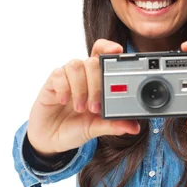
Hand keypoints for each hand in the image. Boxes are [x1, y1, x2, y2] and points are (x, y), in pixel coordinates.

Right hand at [27, 39, 140, 154]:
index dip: (109, 48)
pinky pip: (58, 75)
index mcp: (97, 81)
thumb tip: (135, 127)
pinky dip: (64, 88)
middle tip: (95, 108)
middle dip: (97, 84)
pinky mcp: (51, 83)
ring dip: (81, 88)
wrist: (51, 139)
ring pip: (76, 66)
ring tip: (80, 109)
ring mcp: (67, 78)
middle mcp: (83, 76)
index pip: (103, 55)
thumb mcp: (97, 128)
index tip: (117, 50)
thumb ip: (114, 125)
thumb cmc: (75, 128)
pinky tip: (64, 101)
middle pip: (92, 61)